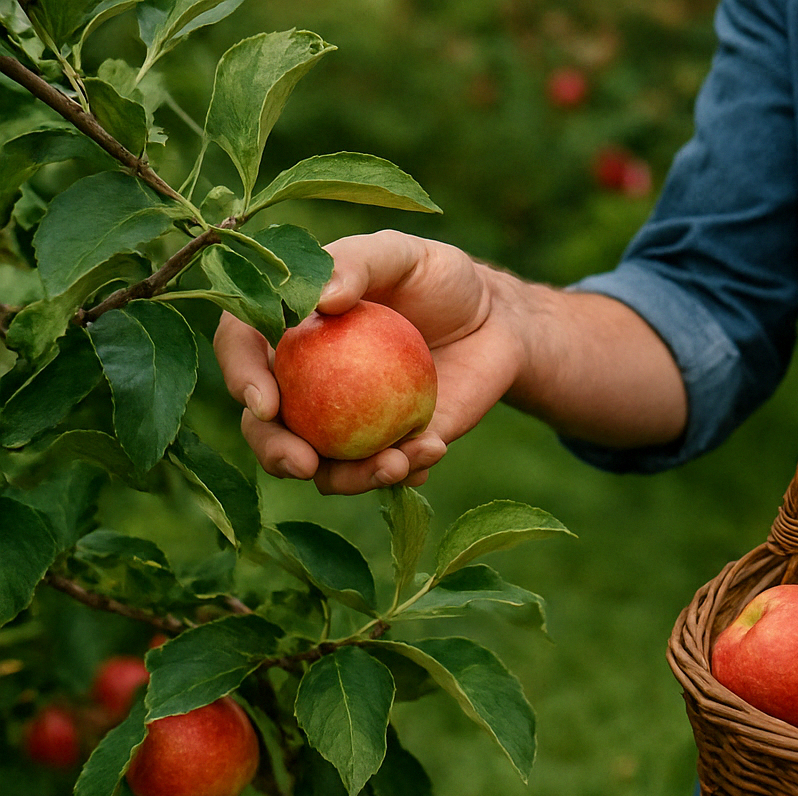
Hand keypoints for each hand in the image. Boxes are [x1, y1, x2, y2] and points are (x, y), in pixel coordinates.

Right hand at [213, 230, 520, 494]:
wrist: (493, 321)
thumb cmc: (438, 278)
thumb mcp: (401, 254)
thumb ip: (359, 263)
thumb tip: (320, 300)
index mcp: (287, 330)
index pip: (241, 349)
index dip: (241, 377)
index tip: (266, 402)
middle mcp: (303, 383)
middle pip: (265, 427)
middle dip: (274, 453)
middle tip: (304, 463)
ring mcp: (343, 424)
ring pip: (323, 467)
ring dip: (350, 477)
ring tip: (395, 463)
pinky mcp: (389, 448)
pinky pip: (383, 473)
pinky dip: (402, 472)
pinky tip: (431, 451)